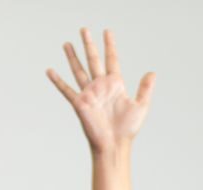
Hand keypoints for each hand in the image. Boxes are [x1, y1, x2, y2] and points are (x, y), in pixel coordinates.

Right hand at [47, 28, 154, 152]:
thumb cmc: (127, 130)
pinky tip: (49, 70)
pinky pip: (66, 89)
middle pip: (93, 60)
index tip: (107, 32)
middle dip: (89, 44)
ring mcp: (89, 94)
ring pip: (79, 70)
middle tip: (84, 29)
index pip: (111, 59)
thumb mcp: (140, 107)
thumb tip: (152, 72)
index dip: (110, 45)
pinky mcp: (80, 103)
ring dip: (72, 57)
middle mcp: (100, 86)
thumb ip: (145, 89)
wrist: (114, 146)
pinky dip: (57, 80)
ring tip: (67, 43)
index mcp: (115, 84)